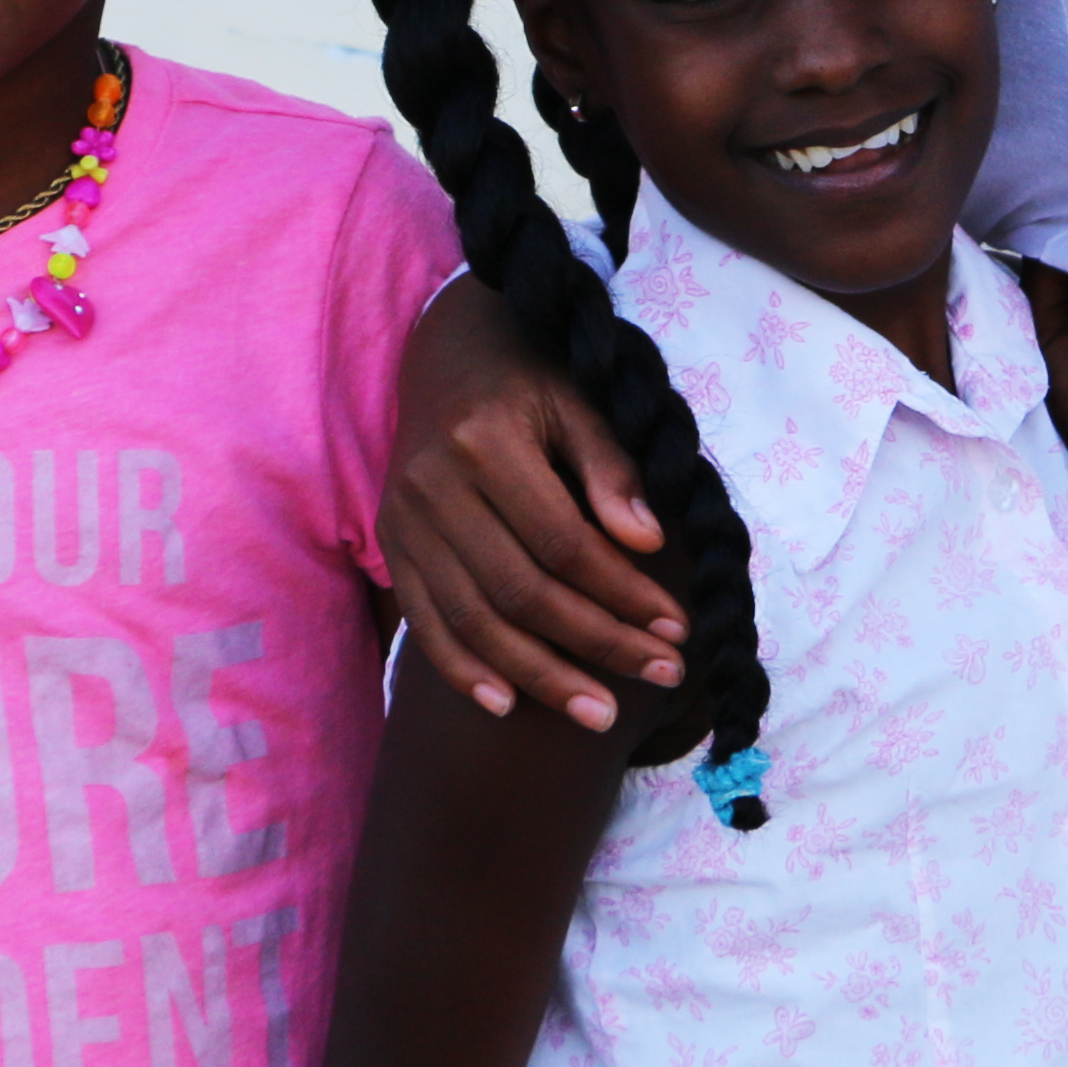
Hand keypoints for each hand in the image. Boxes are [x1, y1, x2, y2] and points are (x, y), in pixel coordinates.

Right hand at [382, 284, 679, 732]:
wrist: (447, 351)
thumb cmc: (529, 378)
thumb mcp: (579, 400)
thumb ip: (611, 469)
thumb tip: (648, 544)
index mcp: (484, 442)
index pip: (564, 542)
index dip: (623, 593)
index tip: (676, 630)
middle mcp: (433, 486)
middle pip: (521, 591)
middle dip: (597, 644)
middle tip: (659, 677)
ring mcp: (403, 520)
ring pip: (473, 619)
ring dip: (540, 676)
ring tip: (600, 715)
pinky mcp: (391, 544)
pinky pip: (424, 621)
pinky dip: (462, 669)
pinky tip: (507, 704)